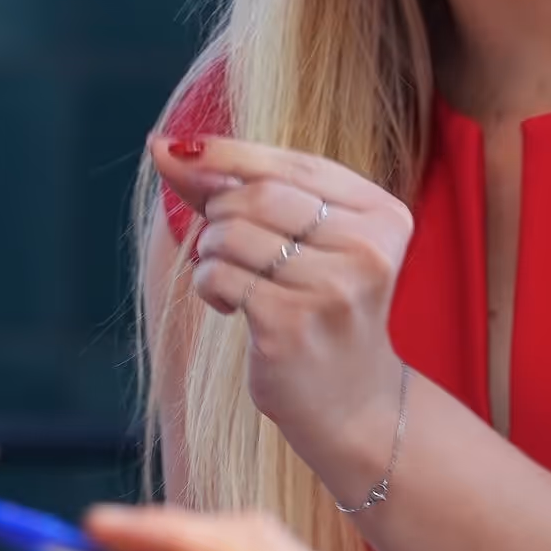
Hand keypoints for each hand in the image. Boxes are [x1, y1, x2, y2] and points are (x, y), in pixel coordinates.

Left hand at [153, 131, 413, 506]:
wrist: (350, 405)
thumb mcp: (300, 241)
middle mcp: (368, 248)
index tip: (174, 149)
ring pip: (231, 234)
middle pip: (258, 195)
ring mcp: (333, 288)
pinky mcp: (292, 324)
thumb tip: (167, 146)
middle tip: (226, 248)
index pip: (294, 164)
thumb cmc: (318, 310)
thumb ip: (241, 189)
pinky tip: (231, 306)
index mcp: (383, 215)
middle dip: (220, 214)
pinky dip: (209, 285)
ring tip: (233, 280)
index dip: (227, 154)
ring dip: (211, 253)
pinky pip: (219, 276)